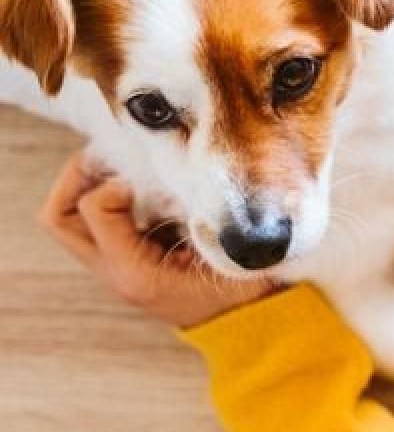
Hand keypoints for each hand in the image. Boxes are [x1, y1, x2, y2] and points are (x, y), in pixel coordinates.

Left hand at [36, 153, 278, 327]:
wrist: (248, 320)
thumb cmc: (241, 286)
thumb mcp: (219, 247)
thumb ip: (185, 211)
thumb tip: (155, 176)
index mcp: (135, 271)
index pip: (92, 207)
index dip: (116, 182)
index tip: (148, 179)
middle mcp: (114, 272)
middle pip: (60, 217)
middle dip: (81, 178)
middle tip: (114, 159)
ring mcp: (117, 269)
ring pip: (73, 220)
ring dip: (94, 188)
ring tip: (127, 171)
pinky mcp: (127, 261)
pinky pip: (100, 223)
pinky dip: (113, 199)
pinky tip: (146, 190)